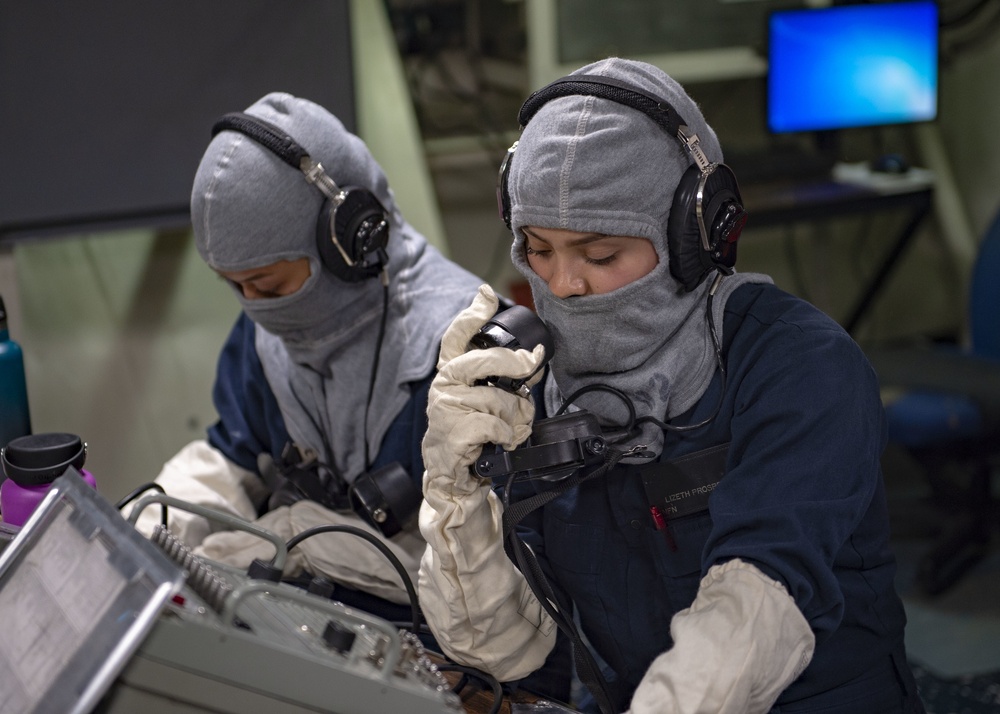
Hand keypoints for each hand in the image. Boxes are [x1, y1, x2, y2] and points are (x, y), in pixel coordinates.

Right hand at [422, 284, 546, 496]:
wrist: (455, 477)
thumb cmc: (473, 435)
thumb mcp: (485, 401)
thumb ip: (503, 380)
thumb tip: (532, 360)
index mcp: (452, 372)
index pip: (457, 336)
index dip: (473, 313)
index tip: (487, 294)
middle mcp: (445, 385)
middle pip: (485, 360)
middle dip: (514, 362)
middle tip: (530, 363)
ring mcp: (446, 408)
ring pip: (498, 400)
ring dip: (515, 417)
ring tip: (510, 429)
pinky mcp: (453, 431)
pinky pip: (494, 424)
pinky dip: (505, 434)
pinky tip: (499, 441)